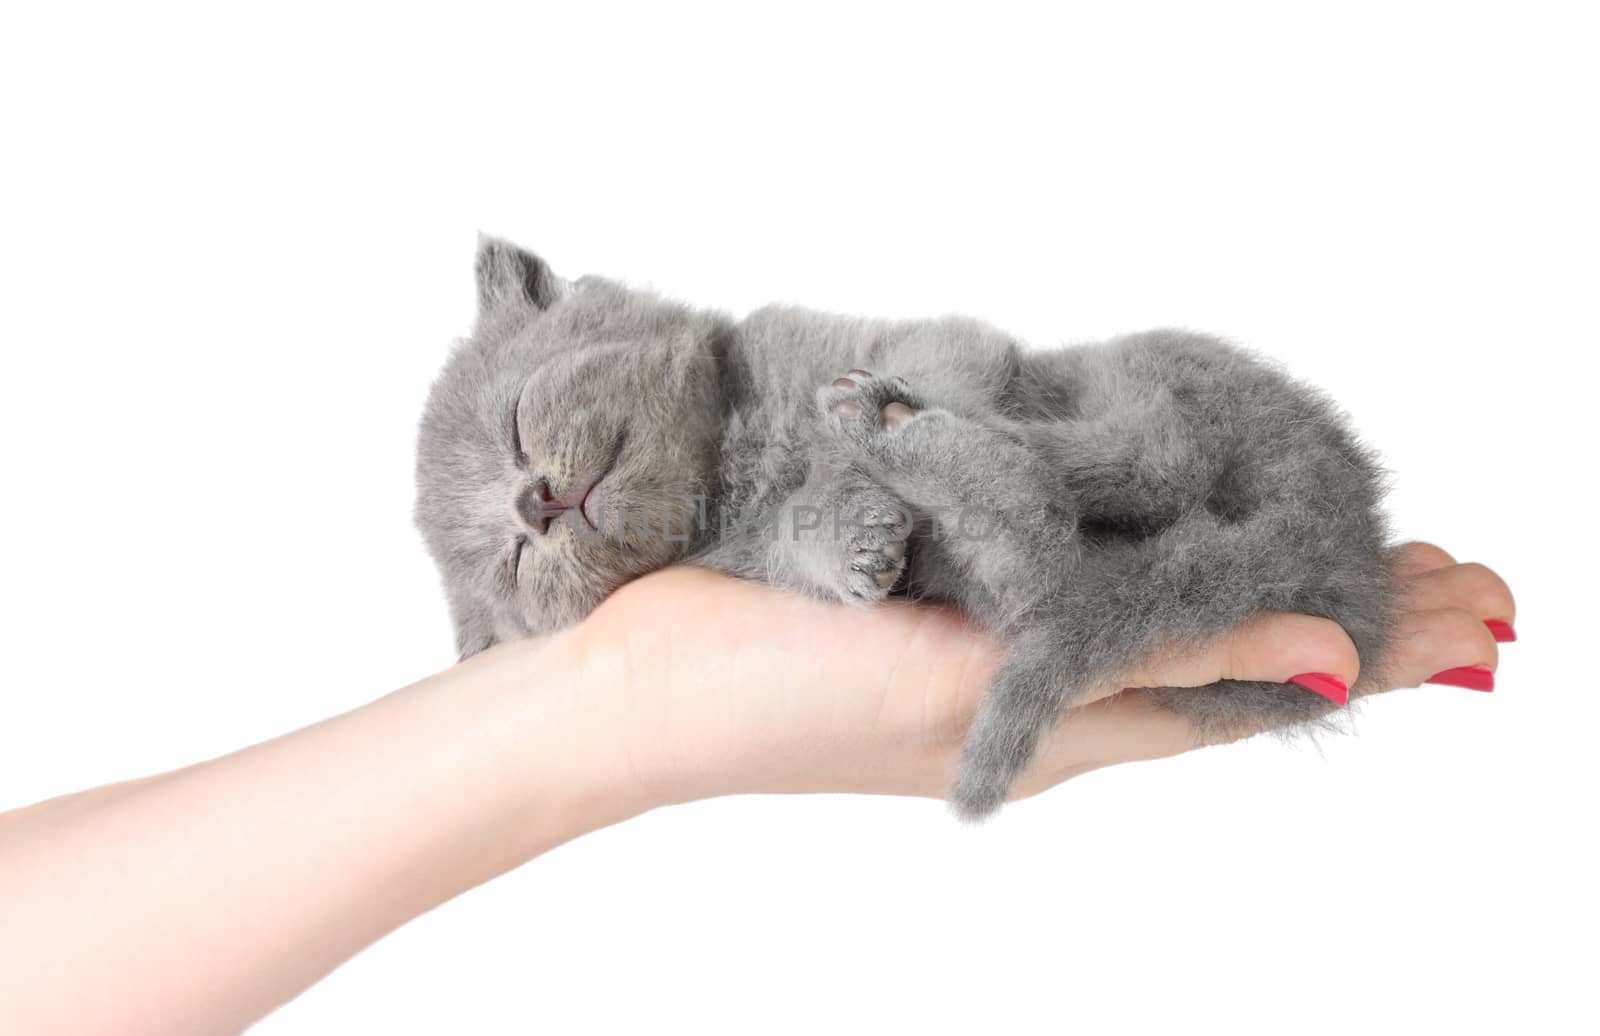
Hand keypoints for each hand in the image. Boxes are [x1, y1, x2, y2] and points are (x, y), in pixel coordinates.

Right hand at [568, 541, 1514, 809]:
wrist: (647, 685)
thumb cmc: (797, 695)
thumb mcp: (990, 680)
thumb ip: (1153, 660)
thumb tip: (1327, 655)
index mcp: (1080, 713)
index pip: (1266, 681)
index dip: (1381, 645)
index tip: (1474, 604)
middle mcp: (1056, 675)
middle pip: (1234, 636)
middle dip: (1349, 600)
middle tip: (1451, 565)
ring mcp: (999, 634)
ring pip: (1164, 598)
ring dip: (1261, 565)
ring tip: (1344, 531)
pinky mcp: (945, 588)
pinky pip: (1077, 560)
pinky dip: (1149, 537)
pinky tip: (1164, 509)